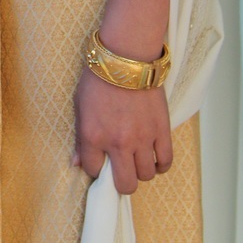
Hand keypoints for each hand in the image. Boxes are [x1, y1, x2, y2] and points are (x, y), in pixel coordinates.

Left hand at [73, 67, 172, 194]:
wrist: (126, 58)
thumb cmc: (99, 78)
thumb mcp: (79, 105)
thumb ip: (79, 138)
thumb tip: (76, 163)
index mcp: (93, 136)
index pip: (94, 171)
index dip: (96, 169)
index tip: (99, 161)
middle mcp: (118, 142)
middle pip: (125, 184)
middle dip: (121, 182)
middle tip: (121, 169)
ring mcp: (142, 138)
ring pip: (146, 175)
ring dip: (141, 171)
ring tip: (137, 158)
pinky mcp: (162, 131)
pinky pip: (166, 161)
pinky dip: (161, 164)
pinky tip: (154, 157)